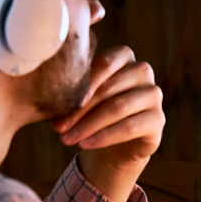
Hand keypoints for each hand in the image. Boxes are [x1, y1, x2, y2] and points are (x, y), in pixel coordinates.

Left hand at [52, 46, 164, 201]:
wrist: (114, 142)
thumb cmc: (92, 111)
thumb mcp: (81, 95)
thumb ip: (71, 84)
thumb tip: (42, 85)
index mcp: (125, 57)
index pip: (108, 62)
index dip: (87, 80)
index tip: (64, 99)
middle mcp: (143, 72)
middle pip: (110, 88)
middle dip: (80, 109)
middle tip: (57, 126)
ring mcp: (154, 95)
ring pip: (118, 108)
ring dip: (88, 125)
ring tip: (66, 139)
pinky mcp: (158, 120)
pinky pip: (130, 127)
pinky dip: (104, 137)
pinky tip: (84, 144)